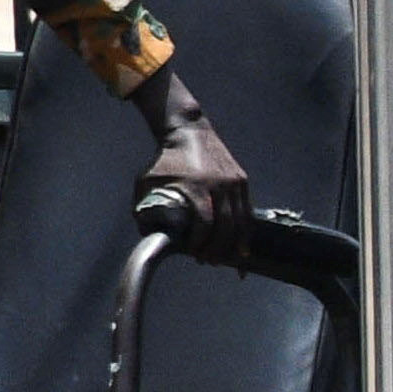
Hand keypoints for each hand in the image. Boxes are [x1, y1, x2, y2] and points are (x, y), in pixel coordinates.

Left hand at [138, 75, 255, 255]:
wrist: (189, 132)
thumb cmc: (164, 160)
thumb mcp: (147, 182)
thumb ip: (145, 208)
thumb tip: (147, 235)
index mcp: (196, 186)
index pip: (205, 222)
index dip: (201, 242)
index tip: (194, 253)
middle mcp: (219, 184)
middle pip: (226, 225)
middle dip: (218, 248)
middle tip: (208, 260)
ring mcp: (233, 182)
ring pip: (241, 220)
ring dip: (235, 243)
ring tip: (228, 257)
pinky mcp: (241, 180)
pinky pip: (247, 211)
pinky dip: (246, 230)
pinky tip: (242, 245)